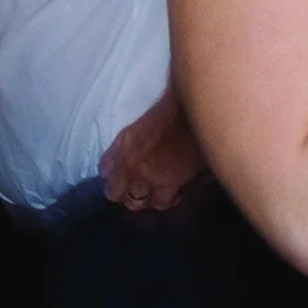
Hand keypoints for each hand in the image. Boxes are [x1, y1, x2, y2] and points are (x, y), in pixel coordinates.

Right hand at [101, 92, 207, 213]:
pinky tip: (121, 169)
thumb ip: (188, 184)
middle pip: (131, 202)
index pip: (158, 205)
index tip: (172, 194)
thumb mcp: (203, 166)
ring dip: (123, 189)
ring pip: (112, 190)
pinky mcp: (120, 142)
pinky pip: (104, 166)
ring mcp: (127, 159)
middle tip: (151, 191)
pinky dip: (111, 171)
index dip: (167, 200)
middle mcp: (141, 175)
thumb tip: (180, 192)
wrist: (189, 102)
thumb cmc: (201, 133)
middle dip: (143, 199)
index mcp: (165, 182)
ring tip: (132, 184)